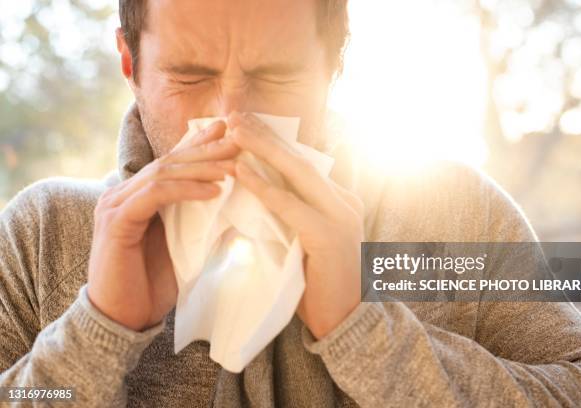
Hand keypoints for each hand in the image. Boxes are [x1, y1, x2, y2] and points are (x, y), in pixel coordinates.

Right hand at [87, 121, 238, 330]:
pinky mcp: (116, 221)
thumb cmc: (151, 286)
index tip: (229, 133)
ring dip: (202, 168)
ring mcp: (116, 205)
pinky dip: (186, 190)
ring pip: (164, 174)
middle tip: (237, 138)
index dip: (199, 146)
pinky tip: (214, 191)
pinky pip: (156, 195)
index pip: (171, 163)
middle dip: (206, 149)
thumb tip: (237, 210)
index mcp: (138, 197)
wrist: (121, 319)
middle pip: (170, 162)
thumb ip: (200, 224)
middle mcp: (124, 194)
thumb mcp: (183, 248)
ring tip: (234, 167)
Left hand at [227, 112, 364, 338]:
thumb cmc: (317, 282)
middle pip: (299, 160)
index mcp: (339, 200)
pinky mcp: (330, 236)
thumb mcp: (302, 239)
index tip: (245, 125)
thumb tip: (257, 192)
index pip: (302, 164)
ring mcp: (341, 216)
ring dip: (262, 149)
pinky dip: (263, 187)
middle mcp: (344, 201)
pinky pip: (291, 205)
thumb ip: (289, 214)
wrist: (345, 320)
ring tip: (234, 130)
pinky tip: (240, 171)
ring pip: (297, 174)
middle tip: (235, 114)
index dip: (273, 142)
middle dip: (266, 135)